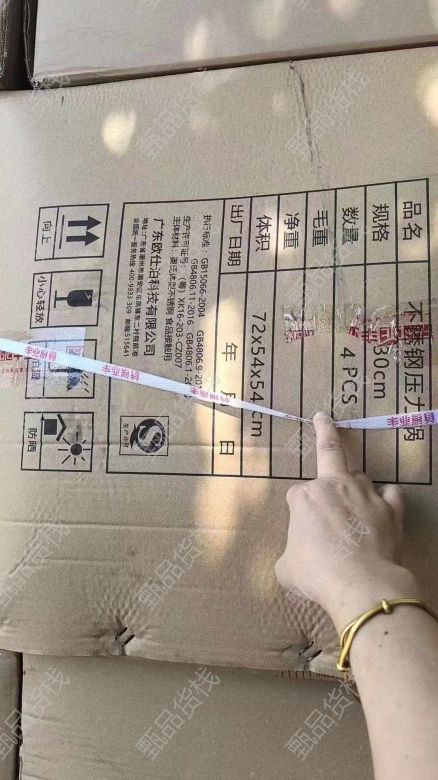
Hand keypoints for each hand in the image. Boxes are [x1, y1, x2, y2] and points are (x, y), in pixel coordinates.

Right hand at [275, 412, 419, 631]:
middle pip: (329, 452)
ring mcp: (365, 494)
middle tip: (323, 418)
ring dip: (355, 485)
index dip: (297, 511)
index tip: (300, 529)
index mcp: (304, 497)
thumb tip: (295, 560)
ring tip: (355, 504)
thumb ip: (290, 554)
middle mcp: (334, 486)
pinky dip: (387, 498)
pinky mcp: (390, 508)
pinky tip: (384, 506)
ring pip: (360, 476)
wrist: (359, 584)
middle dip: (325, 430)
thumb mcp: (286, 568)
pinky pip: (391, 493)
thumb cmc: (317, 574)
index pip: (296, 494)